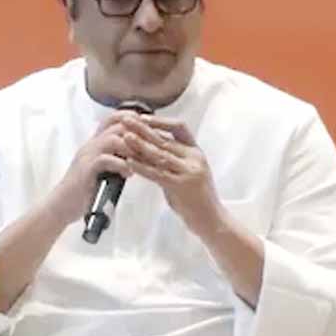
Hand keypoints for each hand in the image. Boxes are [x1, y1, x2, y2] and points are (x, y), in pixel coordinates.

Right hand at [54, 110, 138, 222]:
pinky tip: (129, 174)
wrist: (62, 204)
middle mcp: (91, 145)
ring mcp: (87, 156)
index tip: (149, 127)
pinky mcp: (86, 170)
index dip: (132, 118)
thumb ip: (114, 158)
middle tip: (154, 145)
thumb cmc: (84, 189)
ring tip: (143, 160)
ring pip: (113, 139)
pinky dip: (121, 165)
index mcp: (95, 143)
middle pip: (117, 125)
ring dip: (131, 149)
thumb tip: (136, 154)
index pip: (113, 119)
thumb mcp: (101, 168)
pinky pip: (105, 159)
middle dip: (139, 134)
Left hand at [122, 114, 222, 236]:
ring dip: (140, 145)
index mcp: (196, 152)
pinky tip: (129, 161)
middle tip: (125, 119)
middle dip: (143, 128)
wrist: (210, 219)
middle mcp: (194, 158)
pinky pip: (158, 174)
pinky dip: (142, 167)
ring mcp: (189, 172)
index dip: (160, 121)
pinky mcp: (181, 186)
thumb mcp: (187, 170)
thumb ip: (173, 157)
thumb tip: (149, 143)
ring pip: (160, 154)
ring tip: (124, 136)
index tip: (142, 117)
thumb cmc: (195, 196)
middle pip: (165, 139)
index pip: (180, 128)